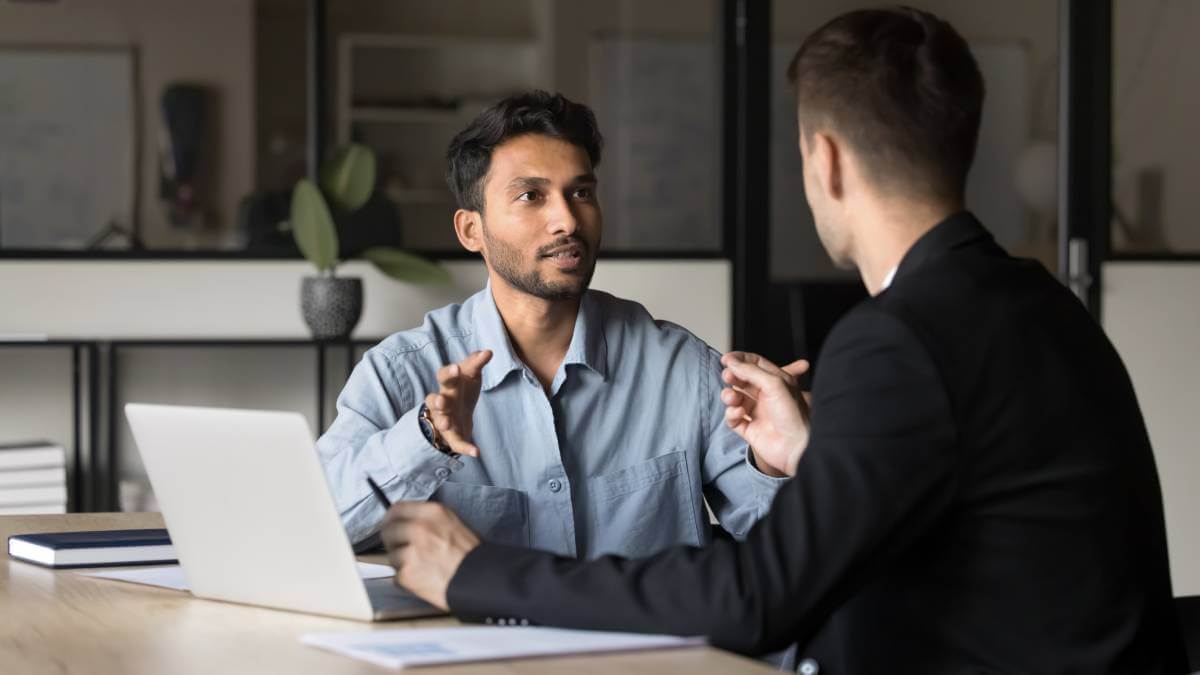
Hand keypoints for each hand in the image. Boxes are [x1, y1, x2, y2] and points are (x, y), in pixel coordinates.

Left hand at [381, 501, 479, 610]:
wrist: (481, 579)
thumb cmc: (472, 556)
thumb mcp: (454, 524)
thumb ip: (429, 521)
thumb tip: (408, 523)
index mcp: (433, 513)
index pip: (396, 509)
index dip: (391, 519)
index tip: (391, 526)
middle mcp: (419, 527)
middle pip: (388, 530)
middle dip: (393, 542)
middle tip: (403, 551)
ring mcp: (411, 550)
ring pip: (391, 555)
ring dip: (401, 564)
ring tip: (422, 568)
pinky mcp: (407, 573)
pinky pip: (397, 576)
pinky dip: (406, 581)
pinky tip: (423, 579)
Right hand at [425, 350, 492, 456]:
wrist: (458, 413)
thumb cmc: (463, 388)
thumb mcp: (470, 374)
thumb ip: (476, 363)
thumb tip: (487, 351)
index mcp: (448, 385)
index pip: (443, 376)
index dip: (448, 373)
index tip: (456, 368)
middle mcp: (443, 402)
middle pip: (436, 400)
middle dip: (437, 400)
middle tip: (442, 400)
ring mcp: (445, 420)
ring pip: (440, 422)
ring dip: (443, 422)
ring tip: (447, 424)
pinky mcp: (453, 436)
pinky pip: (456, 443)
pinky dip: (465, 448)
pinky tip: (476, 452)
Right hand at [720, 352, 811, 476]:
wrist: (797, 448)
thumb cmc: (793, 416)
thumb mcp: (774, 384)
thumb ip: (751, 371)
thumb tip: (732, 362)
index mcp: (777, 382)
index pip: (755, 364)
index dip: (740, 360)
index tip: (726, 359)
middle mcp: (767, 396)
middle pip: (743, 380)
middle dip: (733, 377)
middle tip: (728, 377)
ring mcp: (758, 413)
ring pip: (735, 398)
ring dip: (729, 395)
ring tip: (732, 398)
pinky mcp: (750, 430)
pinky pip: (733, 418)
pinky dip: (732, 413)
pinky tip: (738, 413)